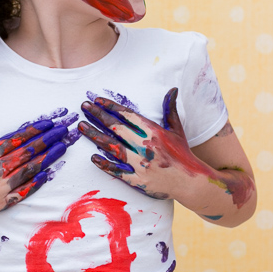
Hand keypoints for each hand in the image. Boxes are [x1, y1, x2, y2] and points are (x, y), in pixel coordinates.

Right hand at [0, 105, 68, 215]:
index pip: (16, 139)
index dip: (34, 130)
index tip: (49, 123)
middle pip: (28, 152)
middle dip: (48, 140)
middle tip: (63, 130)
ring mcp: (1, 186)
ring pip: (30, 169)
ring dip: (48, 158)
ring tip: (62, 147)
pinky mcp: (4, 201)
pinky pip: (24, 191)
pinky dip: (36, 182)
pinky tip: (47, 173)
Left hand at [78, 89, 211, 201]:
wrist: (191, 182)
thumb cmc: (182, 153)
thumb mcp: (177, 130)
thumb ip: (170, 109)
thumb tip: (172, 89)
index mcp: (154, 132)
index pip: (128, 115)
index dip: (111, 107)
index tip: (97, 100)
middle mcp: (145, 146)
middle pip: (116, 128)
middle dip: (98, 116)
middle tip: (84, 107)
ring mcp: (140, 164)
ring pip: (113, 148)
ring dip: (95, 136)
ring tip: (81, 127)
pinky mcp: (138, 180)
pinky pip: (117, 172)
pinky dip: (105, 164)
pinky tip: (92, 157)